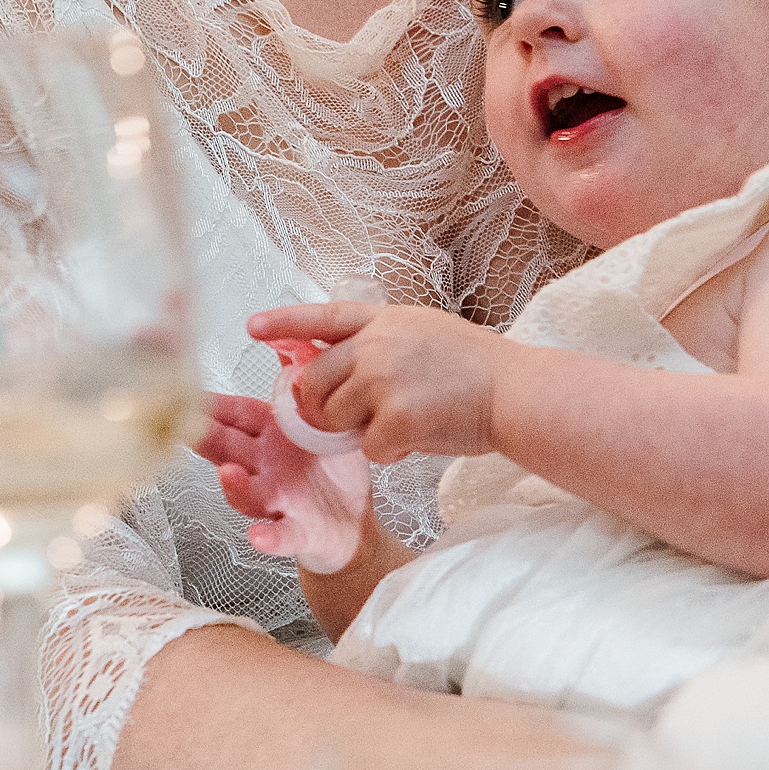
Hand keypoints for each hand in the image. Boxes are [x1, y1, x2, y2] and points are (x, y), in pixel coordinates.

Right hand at [196, 392, 369, 573]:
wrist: (351, 523)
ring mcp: (277, 499)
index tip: (181, 386)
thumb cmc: (328, 470)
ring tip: (228, 475)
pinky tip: (260, 535)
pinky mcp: (298, 530)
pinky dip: (269, 536)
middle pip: (227, 450)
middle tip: (185, 425)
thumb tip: (286, 336)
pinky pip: (281, 534)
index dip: (207, 402)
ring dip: (234, 486)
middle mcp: (264, 466)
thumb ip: (296, 381)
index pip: (232, 413)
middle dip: (204, 438)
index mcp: (267, 435)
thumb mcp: (313, 418)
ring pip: (247, 493)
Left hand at [245, 302, 506, 462]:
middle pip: (314, 381)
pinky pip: (369, 448)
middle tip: (349, 420)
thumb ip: (379, 342)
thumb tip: (335, 360)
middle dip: (321, 408)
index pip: (322, 317)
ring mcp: (384, 380)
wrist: (515, 392)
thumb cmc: (477, 369)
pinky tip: (419, 438)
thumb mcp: (423, 333)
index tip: (253, 327)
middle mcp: (377, 344)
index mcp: (385, 320)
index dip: (284, 322)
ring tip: (400, 423)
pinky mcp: (395, 418)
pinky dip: (390, 452)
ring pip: (335, 418)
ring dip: (359, 431)